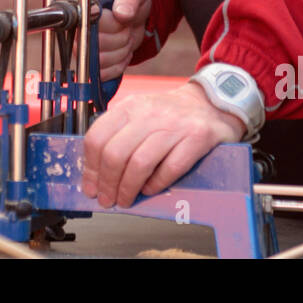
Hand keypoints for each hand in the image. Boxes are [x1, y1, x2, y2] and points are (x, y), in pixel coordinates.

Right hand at [70, 0, 150, 80]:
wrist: (134, 17)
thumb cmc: (129, 0)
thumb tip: (121, 14)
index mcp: (80, 2)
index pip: (88, 21)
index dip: (110, 25)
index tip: (122, 20)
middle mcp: (75, 25)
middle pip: (94, 45)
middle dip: (120, 38)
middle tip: (127, 28)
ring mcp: (79, 45)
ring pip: (99, 61)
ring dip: (121, 51)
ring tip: (125, 37)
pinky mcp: (87, 61)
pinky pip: (102, 73)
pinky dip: (119, 64)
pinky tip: (123, 51)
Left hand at [82, 81, 245, 207]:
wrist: (212, 103)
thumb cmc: (172, 114)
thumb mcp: (140, 112)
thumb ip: (118, 133)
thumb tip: (96, 170)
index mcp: (130, 106)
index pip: (97, 137)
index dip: (90, 168)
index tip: (90, 186)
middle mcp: (149, 113)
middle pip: (115, 153)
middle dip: (107, 183)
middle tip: (106, 199)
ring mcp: (174, 126)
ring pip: (139, 163)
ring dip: (128, 188)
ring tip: (125, 199)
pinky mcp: (197, 138)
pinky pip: (170, 168)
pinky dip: (156, 184)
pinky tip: (150, 189)